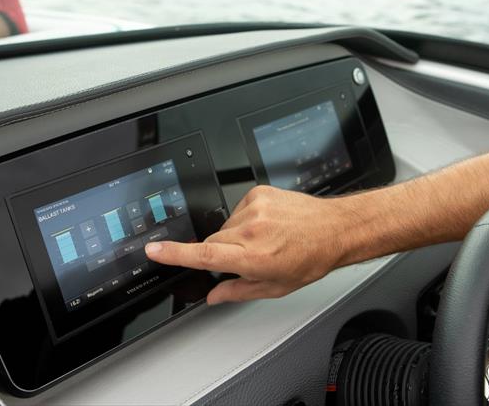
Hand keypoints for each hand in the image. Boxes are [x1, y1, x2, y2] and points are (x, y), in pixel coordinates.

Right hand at [145, 185, 354, 303]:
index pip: (204, 255)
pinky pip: (237, 210)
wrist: (334, 229)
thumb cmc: (310, 258)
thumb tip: (214, 296)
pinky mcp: (258, 193)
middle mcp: (251, 230)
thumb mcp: (275, 287)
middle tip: (247, 257)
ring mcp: (255, 208)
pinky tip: (266, 225)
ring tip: (263, 239)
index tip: (154, 250)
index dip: (174, 254)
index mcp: (253, 257)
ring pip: (224, 226)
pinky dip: (245, 219)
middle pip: (211, 242)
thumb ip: (238, 291)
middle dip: (220, 252)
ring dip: (234, 236)